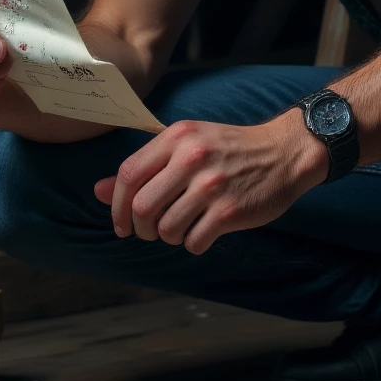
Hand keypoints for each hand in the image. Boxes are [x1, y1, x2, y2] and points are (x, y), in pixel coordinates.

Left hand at [94, 110, 327, 253]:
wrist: (284, 152)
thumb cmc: (230, 149)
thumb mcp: (186, 145)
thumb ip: (145, 167)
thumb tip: (97, 191)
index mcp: (177, 137)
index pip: (128, 174)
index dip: (116, 205)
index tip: (121, 224)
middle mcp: (192, 158)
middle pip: (142, 207)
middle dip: (142, 228)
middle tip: (153, 230)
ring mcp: (212, 186)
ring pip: (166, 229)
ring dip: (170, 236)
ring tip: (185, 226)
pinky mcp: (230, 211)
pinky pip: (194, 242)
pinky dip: (195, 243)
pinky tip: (206, 231)